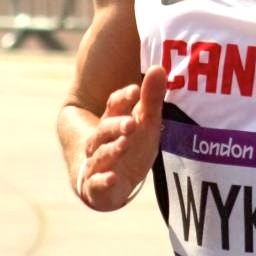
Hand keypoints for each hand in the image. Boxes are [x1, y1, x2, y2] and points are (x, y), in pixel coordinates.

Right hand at [79, 65, 166, 211]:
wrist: (110, 181)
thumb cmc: (131, 146)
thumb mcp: (145, 123)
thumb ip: (151, 98)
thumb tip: (159, 67)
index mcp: (112, 121)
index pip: (114, 106)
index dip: (123, 98)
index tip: (136, 89)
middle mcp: (100, 141)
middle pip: (105, 130)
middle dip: (117, 126)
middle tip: (132, 123)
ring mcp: (96, 164)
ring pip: (101, 155)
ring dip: (112, 150)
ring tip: (124, 144)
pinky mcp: (96, 187)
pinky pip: (97, 184)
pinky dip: (103, 181)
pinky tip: (112, 178)